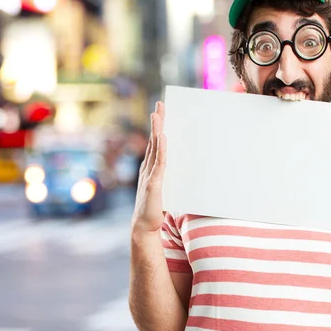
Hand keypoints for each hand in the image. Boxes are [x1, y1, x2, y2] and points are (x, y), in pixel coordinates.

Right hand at [131, 102, 166, 234]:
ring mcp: (150, 174)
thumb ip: (169, 176)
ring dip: (157, 130)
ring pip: (155, 148)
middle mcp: (148, 167)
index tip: (160, 111)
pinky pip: (159, 163)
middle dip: (157, 122)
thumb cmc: (155, 208)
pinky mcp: (153, 183)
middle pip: (154, 140)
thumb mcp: (165, 188)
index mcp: (151, 168)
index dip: (158, 127)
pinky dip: (161, 149)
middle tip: (160, 104)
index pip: (156, 143)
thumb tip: (186, 167)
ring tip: (158, 115)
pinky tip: (163, 137)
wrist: (144, 226)